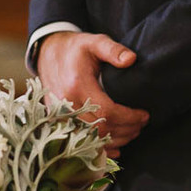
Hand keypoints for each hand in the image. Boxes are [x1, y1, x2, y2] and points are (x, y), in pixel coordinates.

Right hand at [36, 31, 149, 156]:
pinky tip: (116, 147)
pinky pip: (80, 142)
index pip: (107, 112)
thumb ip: (113, 50)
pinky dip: (100, 149)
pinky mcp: (59, 121)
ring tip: (133, 132)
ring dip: (117, 140)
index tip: (144, 115)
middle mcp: (67, 105)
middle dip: (126, 130)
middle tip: (142, 124)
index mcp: (77, 86)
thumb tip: (131, 59)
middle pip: (101, 129)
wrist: (47, 54)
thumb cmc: (75, 49)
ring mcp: (61, 115)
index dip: (129, 118)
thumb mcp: (94, 42)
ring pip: (92, 139)